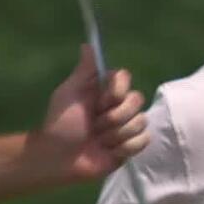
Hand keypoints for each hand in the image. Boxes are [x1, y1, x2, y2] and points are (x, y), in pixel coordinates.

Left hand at [29, 45, 149, 181]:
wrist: (60, 158)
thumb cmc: (61, 124)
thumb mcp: (70, 93)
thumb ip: (84, 70)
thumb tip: (87, 44)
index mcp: (105, 90)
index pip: (126, 78)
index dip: (116, 91)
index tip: (99, 102)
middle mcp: (119, 106)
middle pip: (137, 100)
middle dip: (114, 117)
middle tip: (94, 126)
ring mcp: (127, 126)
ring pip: (141, 122)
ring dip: (116, 134)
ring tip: (99, 142)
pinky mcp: (132, 146)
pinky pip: (143, 140)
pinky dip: (125, 147)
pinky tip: (109, 151)